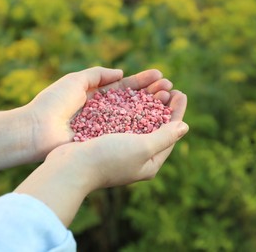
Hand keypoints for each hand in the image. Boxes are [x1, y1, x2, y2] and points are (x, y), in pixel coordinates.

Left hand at [22, 66, 173, 161]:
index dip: (143, 83)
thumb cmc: (53, 104)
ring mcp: (105, 131)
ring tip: (170, 99)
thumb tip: (122, 74)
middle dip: (152, 95)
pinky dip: (143, 128)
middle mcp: (105, 115)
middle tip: (170, 89)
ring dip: (152, 109)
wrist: (36, 131)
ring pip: (134, 119)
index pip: (126, 89)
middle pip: (134, 103)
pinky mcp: (104, 144)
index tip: (160, 77)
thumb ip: (97, 74)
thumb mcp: (75, 81)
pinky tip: (159, 121)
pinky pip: (127, 136)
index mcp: (97, 98)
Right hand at [45, 89, 186, 190]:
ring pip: (139, 122)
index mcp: (149, 163)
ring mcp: (120, 150)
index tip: (181, 93)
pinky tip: (131, 95)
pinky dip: (130, 108)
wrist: (71, 167)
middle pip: (155, 128)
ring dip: (147, 104)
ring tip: (153, 87)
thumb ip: (164, 137)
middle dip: (163, 106)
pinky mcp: (106, 142)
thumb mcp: (142, 148)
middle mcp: (137, 158)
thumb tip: (184, 127)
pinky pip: (123, 121)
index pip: (170, 136)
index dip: (177, 113)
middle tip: (168, 87)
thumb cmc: (108, 158)